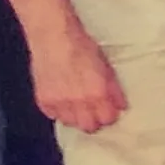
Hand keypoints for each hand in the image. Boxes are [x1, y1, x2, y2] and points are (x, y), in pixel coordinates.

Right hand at [20, 5, 127, 132]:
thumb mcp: (106, 66)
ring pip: (71, 123)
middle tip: (94, 112)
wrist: (53, 37)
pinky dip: (59, 111)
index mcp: (97, 93)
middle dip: (94, 121)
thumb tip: (121, 106)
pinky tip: (63, 100)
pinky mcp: (43, 100)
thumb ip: (113, 89)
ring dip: (76, 117)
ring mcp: (58, 102)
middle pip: (89, 126)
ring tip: (78, 105)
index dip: (110, 116)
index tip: (109, 111)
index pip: (107, 119)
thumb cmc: (81, 47)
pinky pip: (53, 115)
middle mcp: (78, 101)